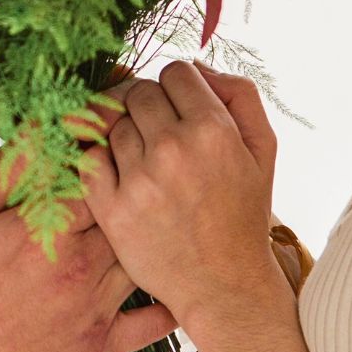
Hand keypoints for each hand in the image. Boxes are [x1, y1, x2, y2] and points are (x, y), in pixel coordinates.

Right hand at [0, 140, 176, 351]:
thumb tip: (14, 122)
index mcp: (44, 226)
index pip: (96, 170)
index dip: (107, 146)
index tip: (114, 125)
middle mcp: (78, 263)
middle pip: (128, 208)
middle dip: (134, 183)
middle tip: (141, 164)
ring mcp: (92, 307)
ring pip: (144, 255)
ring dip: (150, 232)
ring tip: (157, 210)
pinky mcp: (97, 346)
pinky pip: (151, 323)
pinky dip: (168, 301)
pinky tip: (173, 278)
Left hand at [84, 61, 292, 349]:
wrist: (224, 285)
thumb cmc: (242, 214)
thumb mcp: (262, 149)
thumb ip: (239, 95)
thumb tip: (197, 66)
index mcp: (213, 130)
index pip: (175, 72)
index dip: (178, 87)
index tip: (181, 109)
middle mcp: (173, 149)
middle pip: (139, 92)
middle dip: (149, 106)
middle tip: (161, 134)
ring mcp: (139, 179)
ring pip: (114, 124)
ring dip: (127, 136)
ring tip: (149, 163)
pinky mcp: (112, 208)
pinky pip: (89, 158)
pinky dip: (100, 161)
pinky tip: (122, 175)